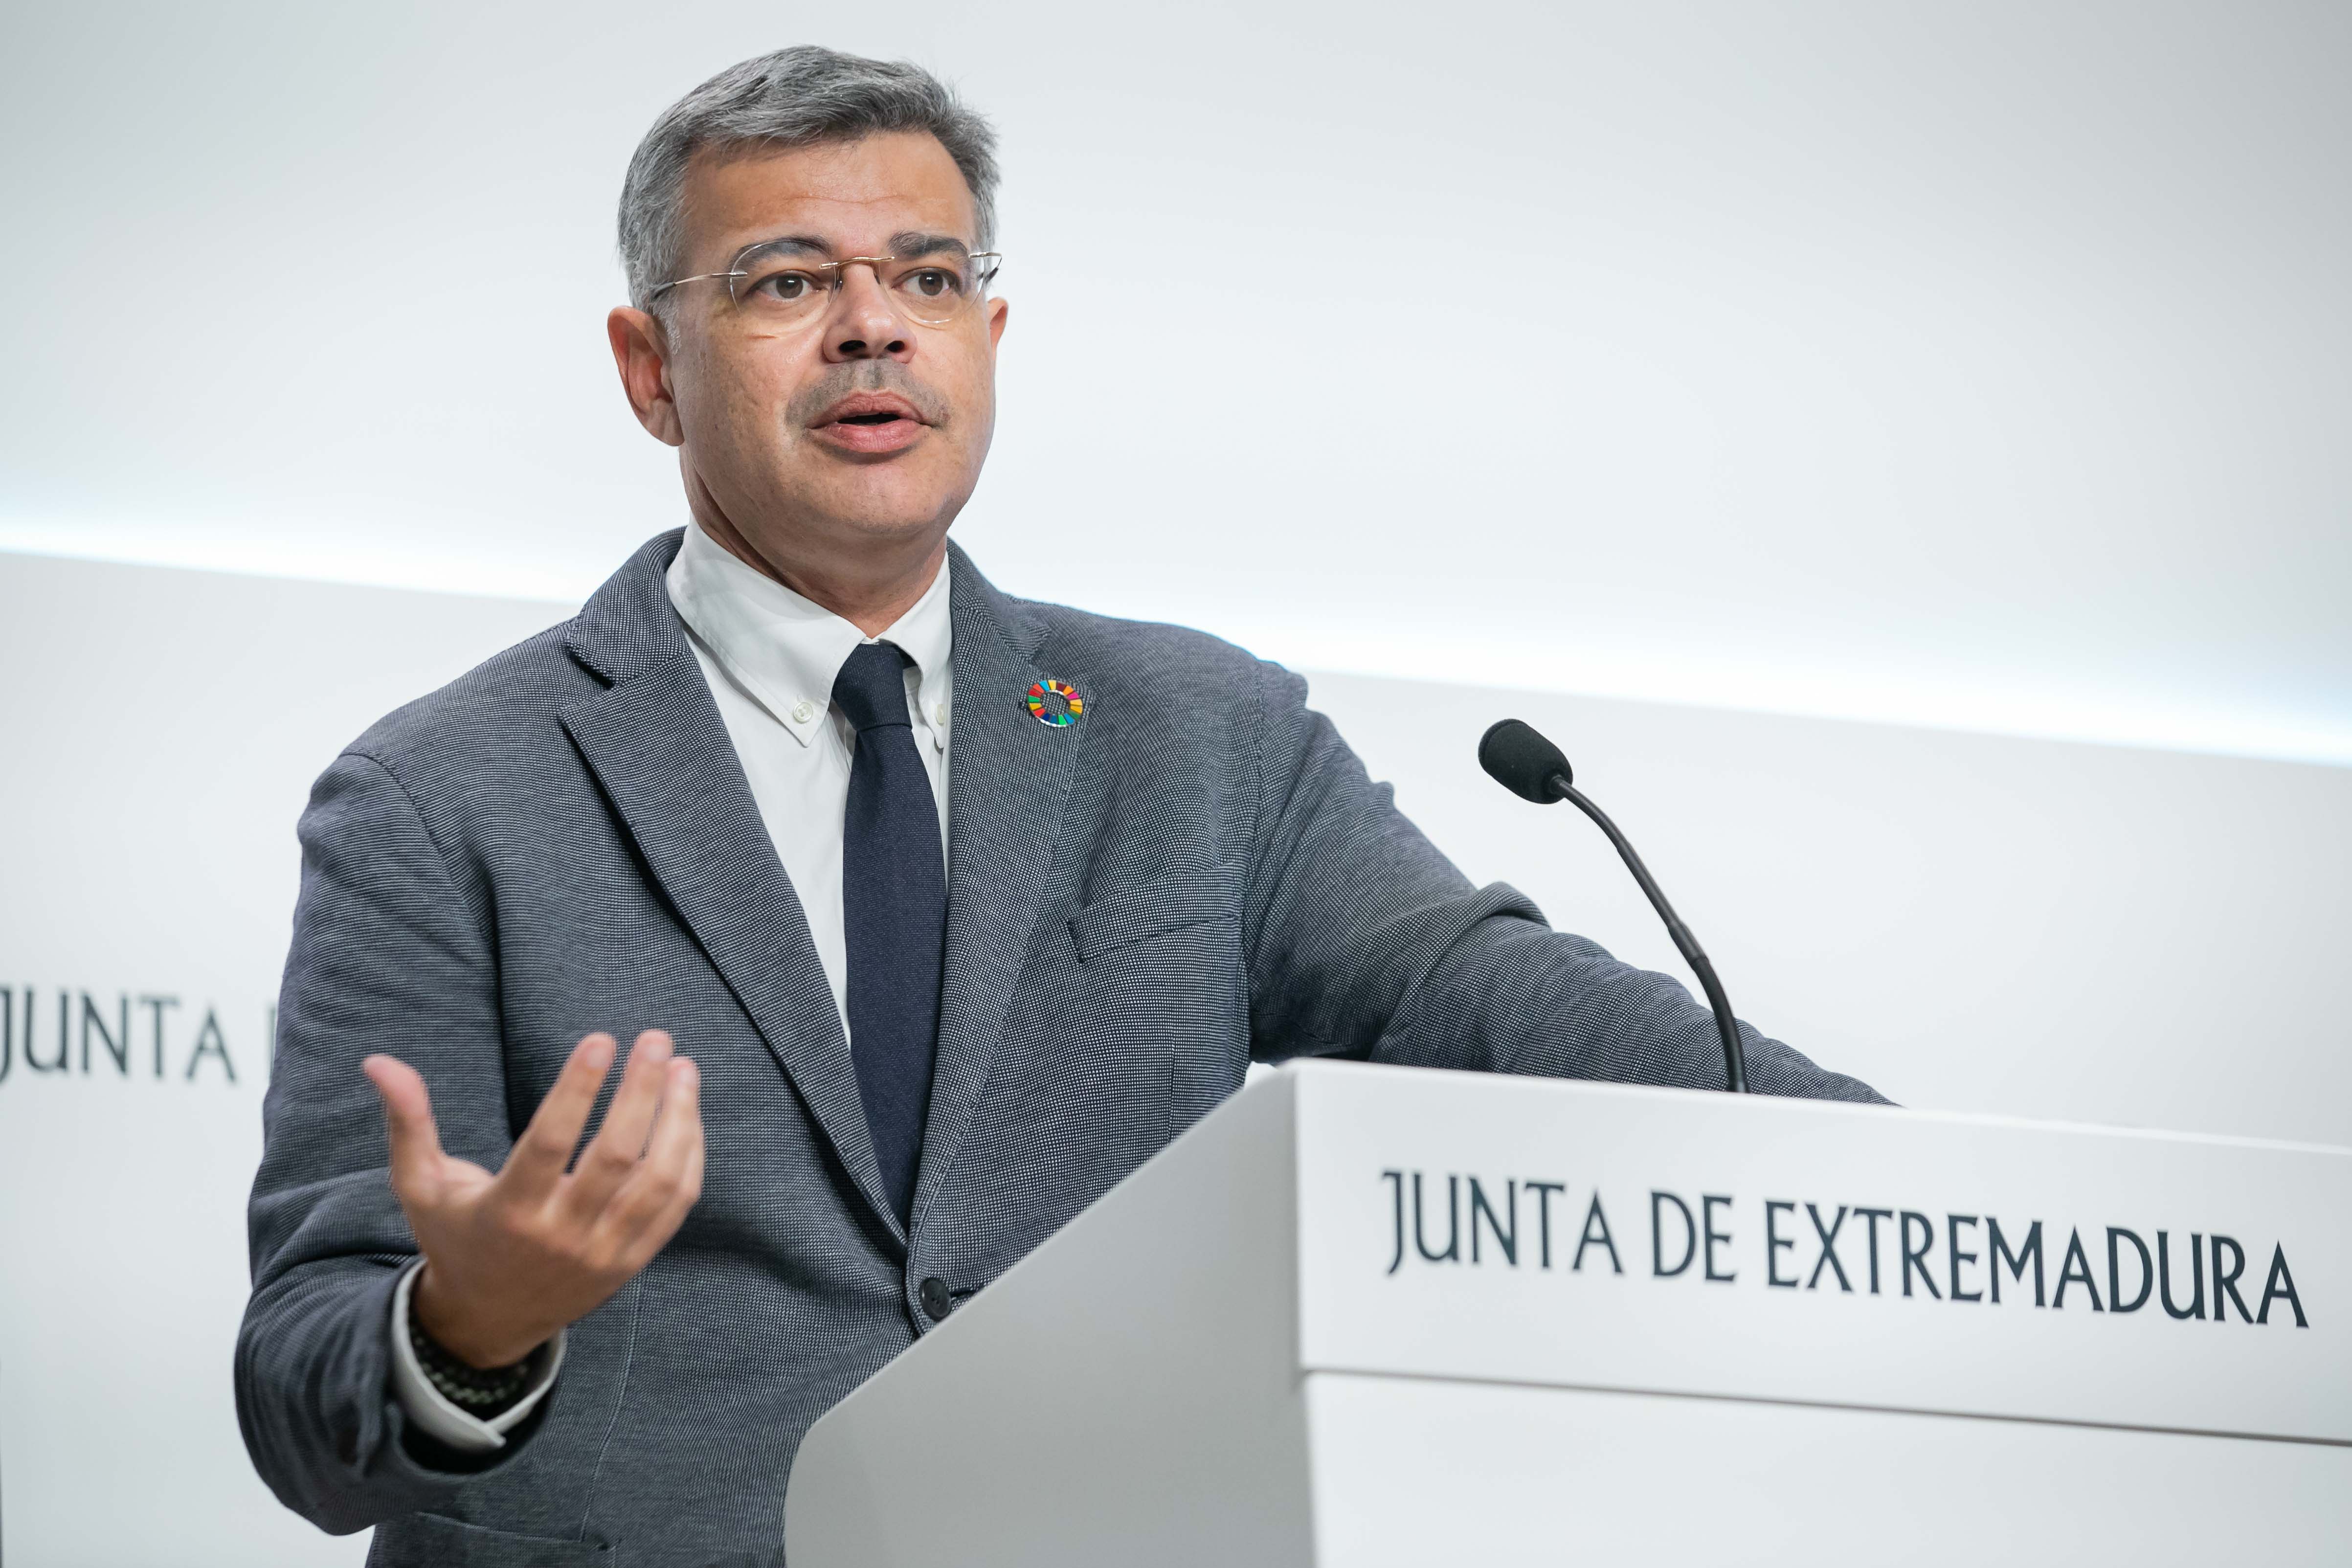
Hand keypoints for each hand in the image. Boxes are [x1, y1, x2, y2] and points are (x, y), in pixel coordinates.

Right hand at [363, 1031, 704, 1368]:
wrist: (486, 1324)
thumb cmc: (453, 1239)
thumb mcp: (420, 1186)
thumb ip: (408, 1122)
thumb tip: (378, 1061)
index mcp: (508, 1211)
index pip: (550, 1142)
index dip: (578, 1088)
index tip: (602, 1039)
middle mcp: (560, 1234)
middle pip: (615, 1155)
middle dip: (642, 1090)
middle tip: (656, 1038)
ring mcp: (602, 1252)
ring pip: (659, 1180)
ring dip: (679, 1119)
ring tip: (683, 1068)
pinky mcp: (631, 1262)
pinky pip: (675, 1207)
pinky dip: (689, 1157)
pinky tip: (687, 1115)